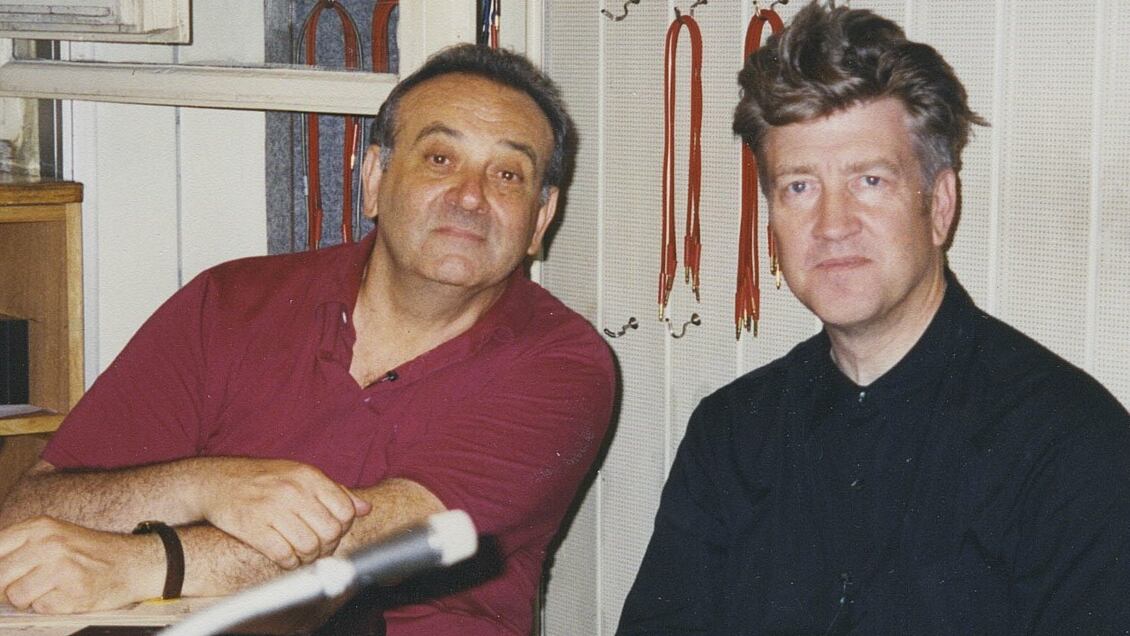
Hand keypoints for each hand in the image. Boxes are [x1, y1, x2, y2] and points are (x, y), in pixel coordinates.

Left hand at [0, 516, 160, 613]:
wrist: (135, 562)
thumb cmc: (91, 553)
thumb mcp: (54, 536)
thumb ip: (20, 548)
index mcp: (40, 526)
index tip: (5, 578)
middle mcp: (49, 543)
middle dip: (8, 588)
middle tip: (30, 585)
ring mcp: (62, 567)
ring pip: (16, 596)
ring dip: (30, 599)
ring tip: (51, 589)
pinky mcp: (74, 592)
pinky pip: (40, 608)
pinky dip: (52, 606)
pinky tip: (68, 595)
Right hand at [189, 458, 370, 568]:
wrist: (217, 481)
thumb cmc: (263, 479)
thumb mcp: (300, 475)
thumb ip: (334, 491)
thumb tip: (365, 508)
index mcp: (308, 476)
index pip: (345, 511)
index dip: (343, 528)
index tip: (332, 532)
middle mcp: (293, 490)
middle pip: (329, 532)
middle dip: (327, 546)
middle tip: (318, 548)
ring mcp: (272, 509)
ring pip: (309, 547)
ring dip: (308, 557)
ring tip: (301, 554)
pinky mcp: (253, 527)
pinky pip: (283, 555)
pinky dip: (289, 563)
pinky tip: (286, 558)